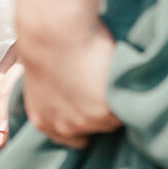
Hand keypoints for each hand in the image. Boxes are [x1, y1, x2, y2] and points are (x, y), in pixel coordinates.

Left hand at [16, 21, 120, 148]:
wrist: (55, 29)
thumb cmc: (46, 43)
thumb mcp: (42, 79)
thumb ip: (57, 98)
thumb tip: (73, 98)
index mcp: (43, 120)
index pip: (73, 139)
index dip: (86, 121)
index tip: (92, 106)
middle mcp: (63, 126)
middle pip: (97, 129)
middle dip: (102, 110)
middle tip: (102, 85)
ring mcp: (85, 121)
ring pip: (114, 118)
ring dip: (115, 101)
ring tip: (109, 76)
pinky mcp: (105, 111)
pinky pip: (125, 107)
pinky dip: (125, 93)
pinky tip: (117, 74)